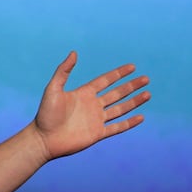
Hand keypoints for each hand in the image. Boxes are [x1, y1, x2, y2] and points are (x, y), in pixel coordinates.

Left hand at [34, 51, 149, 160]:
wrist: (44, 139)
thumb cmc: (45, 114)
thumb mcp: (53, 88)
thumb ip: (63, 71)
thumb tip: (74, 52)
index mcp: (83, 93)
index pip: (105, 80)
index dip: (118, 74)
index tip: (132, 67)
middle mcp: (92, 105)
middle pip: (116, 93)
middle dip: (131, 86)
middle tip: (146, 79)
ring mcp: (96, 120)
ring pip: (120, 109)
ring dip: (134, 102)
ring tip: (148, 94)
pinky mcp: (98, 134)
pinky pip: (117, 127)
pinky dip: (129, 123)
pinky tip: (141, 117)